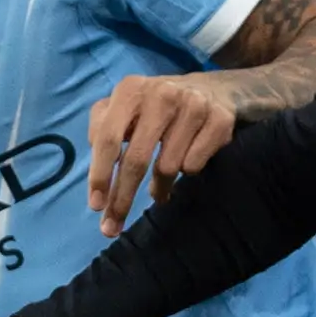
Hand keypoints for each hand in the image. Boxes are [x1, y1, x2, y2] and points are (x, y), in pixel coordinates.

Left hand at [88, 72, 238, 233]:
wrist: (212, 90)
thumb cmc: (156, 107)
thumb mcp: (124, 107)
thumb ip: (102, 129)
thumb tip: (99, 167)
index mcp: (130, 90)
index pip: (108, 138)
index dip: (100, 174)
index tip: (96, 206)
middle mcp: (162, 94)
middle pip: (136, 159)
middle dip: (122, 198)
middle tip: (114, 226)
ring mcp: (194, 106)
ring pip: (168, 167)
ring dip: (160, 188)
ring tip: (159, 190)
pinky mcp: (220, 120)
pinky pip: (194, 165)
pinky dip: (187, 171)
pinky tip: (186, 164)